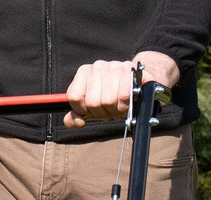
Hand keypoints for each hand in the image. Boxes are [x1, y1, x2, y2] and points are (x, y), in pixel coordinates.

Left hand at [63, 52, 179, 128]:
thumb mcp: (89, 109)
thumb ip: (75, 118)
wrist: (136, 84)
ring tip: (117, 107)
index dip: (82, 110)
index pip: (74, 97)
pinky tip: (126, 103)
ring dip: (114, 110)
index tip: (90, 111)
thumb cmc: (109, 97)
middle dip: (101, 112)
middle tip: (108, 109)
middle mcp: (97, 66)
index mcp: (84, 72)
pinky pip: (123, 96)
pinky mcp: (131, 71)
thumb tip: (76, 121)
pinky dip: (124, 105)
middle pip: (92, 102)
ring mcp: (114, 67)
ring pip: (108, 100)